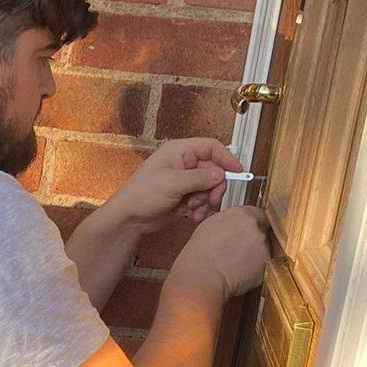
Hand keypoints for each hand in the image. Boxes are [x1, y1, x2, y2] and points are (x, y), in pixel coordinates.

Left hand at [117, 137, 242, 228]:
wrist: (129, 219)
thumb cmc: (142, 195)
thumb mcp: (173, 183)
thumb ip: (199, 177)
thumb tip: (220, 174)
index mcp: (180, 151)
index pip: (211, 147)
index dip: (226, 158)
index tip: (237, 171)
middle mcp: (184, 163)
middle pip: (214, 169)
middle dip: (215, 186)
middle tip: (213, 200)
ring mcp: (184, 180)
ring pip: (210, 186)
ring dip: (207, 199)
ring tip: (195, 209)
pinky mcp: (184, 196)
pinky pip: (203, 199)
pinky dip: (202, 208)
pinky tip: (193, 215)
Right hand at [174, 206, 270, 300]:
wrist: (200, 277)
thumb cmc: (198, 257)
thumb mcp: (208, 228)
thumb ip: (228, 223)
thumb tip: (233, 227)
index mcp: (240, 214)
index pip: (257, 214)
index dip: (252, 226)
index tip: (247, 235)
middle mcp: (254, 225)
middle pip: (262, 231)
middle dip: (253, 241)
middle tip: (238, 252)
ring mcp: (262, 243)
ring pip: (264, 248)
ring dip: (255, 256)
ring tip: (235, 265)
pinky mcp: (266, 262)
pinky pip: (265, 265)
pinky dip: (256, 271)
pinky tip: (240, 274)